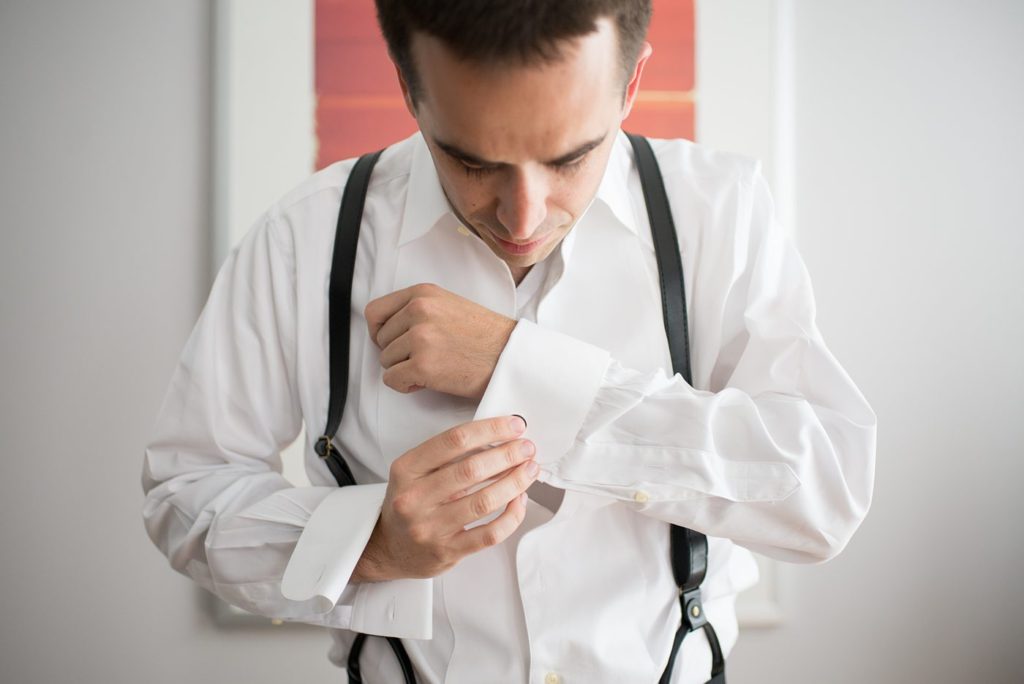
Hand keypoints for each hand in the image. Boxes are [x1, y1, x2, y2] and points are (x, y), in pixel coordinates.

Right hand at [352, 415, 538, 581]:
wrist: (389, 548)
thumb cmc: (411, 503)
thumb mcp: (415, 472)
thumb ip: (449, 456)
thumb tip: (498, 438)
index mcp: (407, 470)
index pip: (453, 441)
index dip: (490, 430)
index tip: (514, 425)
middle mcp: (415, 498)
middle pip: (471, 470)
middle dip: (507, 455)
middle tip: (527, 448)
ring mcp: (430, 528)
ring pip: (484, 501)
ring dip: (515, 482)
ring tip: (529, 470)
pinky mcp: (447, 551)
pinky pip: (490, 534)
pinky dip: (512, 515)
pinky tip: (520, 500)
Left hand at [365, 283, 516, 399]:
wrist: (510, 356)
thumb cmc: (485, 337)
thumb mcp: (448, 305)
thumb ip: (418, 310)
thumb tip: (386, 328)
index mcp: (423, 294)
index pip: (375, 312)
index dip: (380, 331)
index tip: (391, 341)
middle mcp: (419, 310)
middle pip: (380, 340)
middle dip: (397, 353)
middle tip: (422, 358)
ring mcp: (420, 338)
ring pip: (385, 361)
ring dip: (403, 369)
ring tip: (430, 368)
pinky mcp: (423, 365)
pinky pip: (392, 380)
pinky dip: (405, 385)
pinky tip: (426, 381)